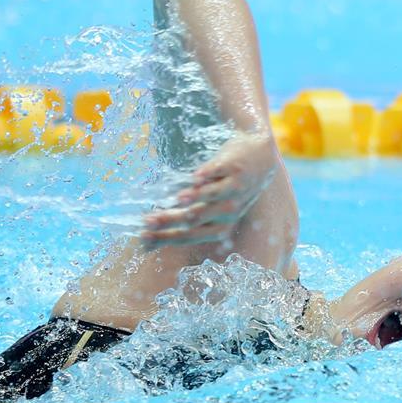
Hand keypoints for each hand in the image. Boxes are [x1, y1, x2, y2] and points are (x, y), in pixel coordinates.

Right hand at [141, 132, 276, 248]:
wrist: (258, 156)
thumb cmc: (226, 188)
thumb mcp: (207, 210)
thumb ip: (180, 223)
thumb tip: (143, 246)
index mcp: (221, 226)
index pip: (191, 235)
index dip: (168, 236)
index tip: (144, 235)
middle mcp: (230, 211)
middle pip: (197, 217)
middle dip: (171, 219)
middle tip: (148, 219)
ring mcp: (235, 189)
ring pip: (214, 197)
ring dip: (195, 198)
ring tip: (177, 199)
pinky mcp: (236, 167)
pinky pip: (221, 173)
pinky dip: (208, 175)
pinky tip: (195, 178)